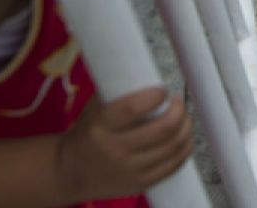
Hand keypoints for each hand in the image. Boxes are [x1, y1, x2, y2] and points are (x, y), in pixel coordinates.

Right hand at [56, 87, 193, 201]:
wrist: (70, 172)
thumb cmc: (88, 132)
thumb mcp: (94, 109)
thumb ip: (119, 93)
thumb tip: (150, 73)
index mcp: (101, 125)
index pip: (134, 108)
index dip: (156, 96)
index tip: (162, 90)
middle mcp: (115, 149)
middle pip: (163, 129)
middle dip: (179, 111)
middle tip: (177, 102)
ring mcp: (129, 169)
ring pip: (173, 146)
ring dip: (186, 128)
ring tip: (183, 118)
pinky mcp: (140, 184)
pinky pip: (173, 166)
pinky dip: (184, 149)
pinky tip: (183, 138)